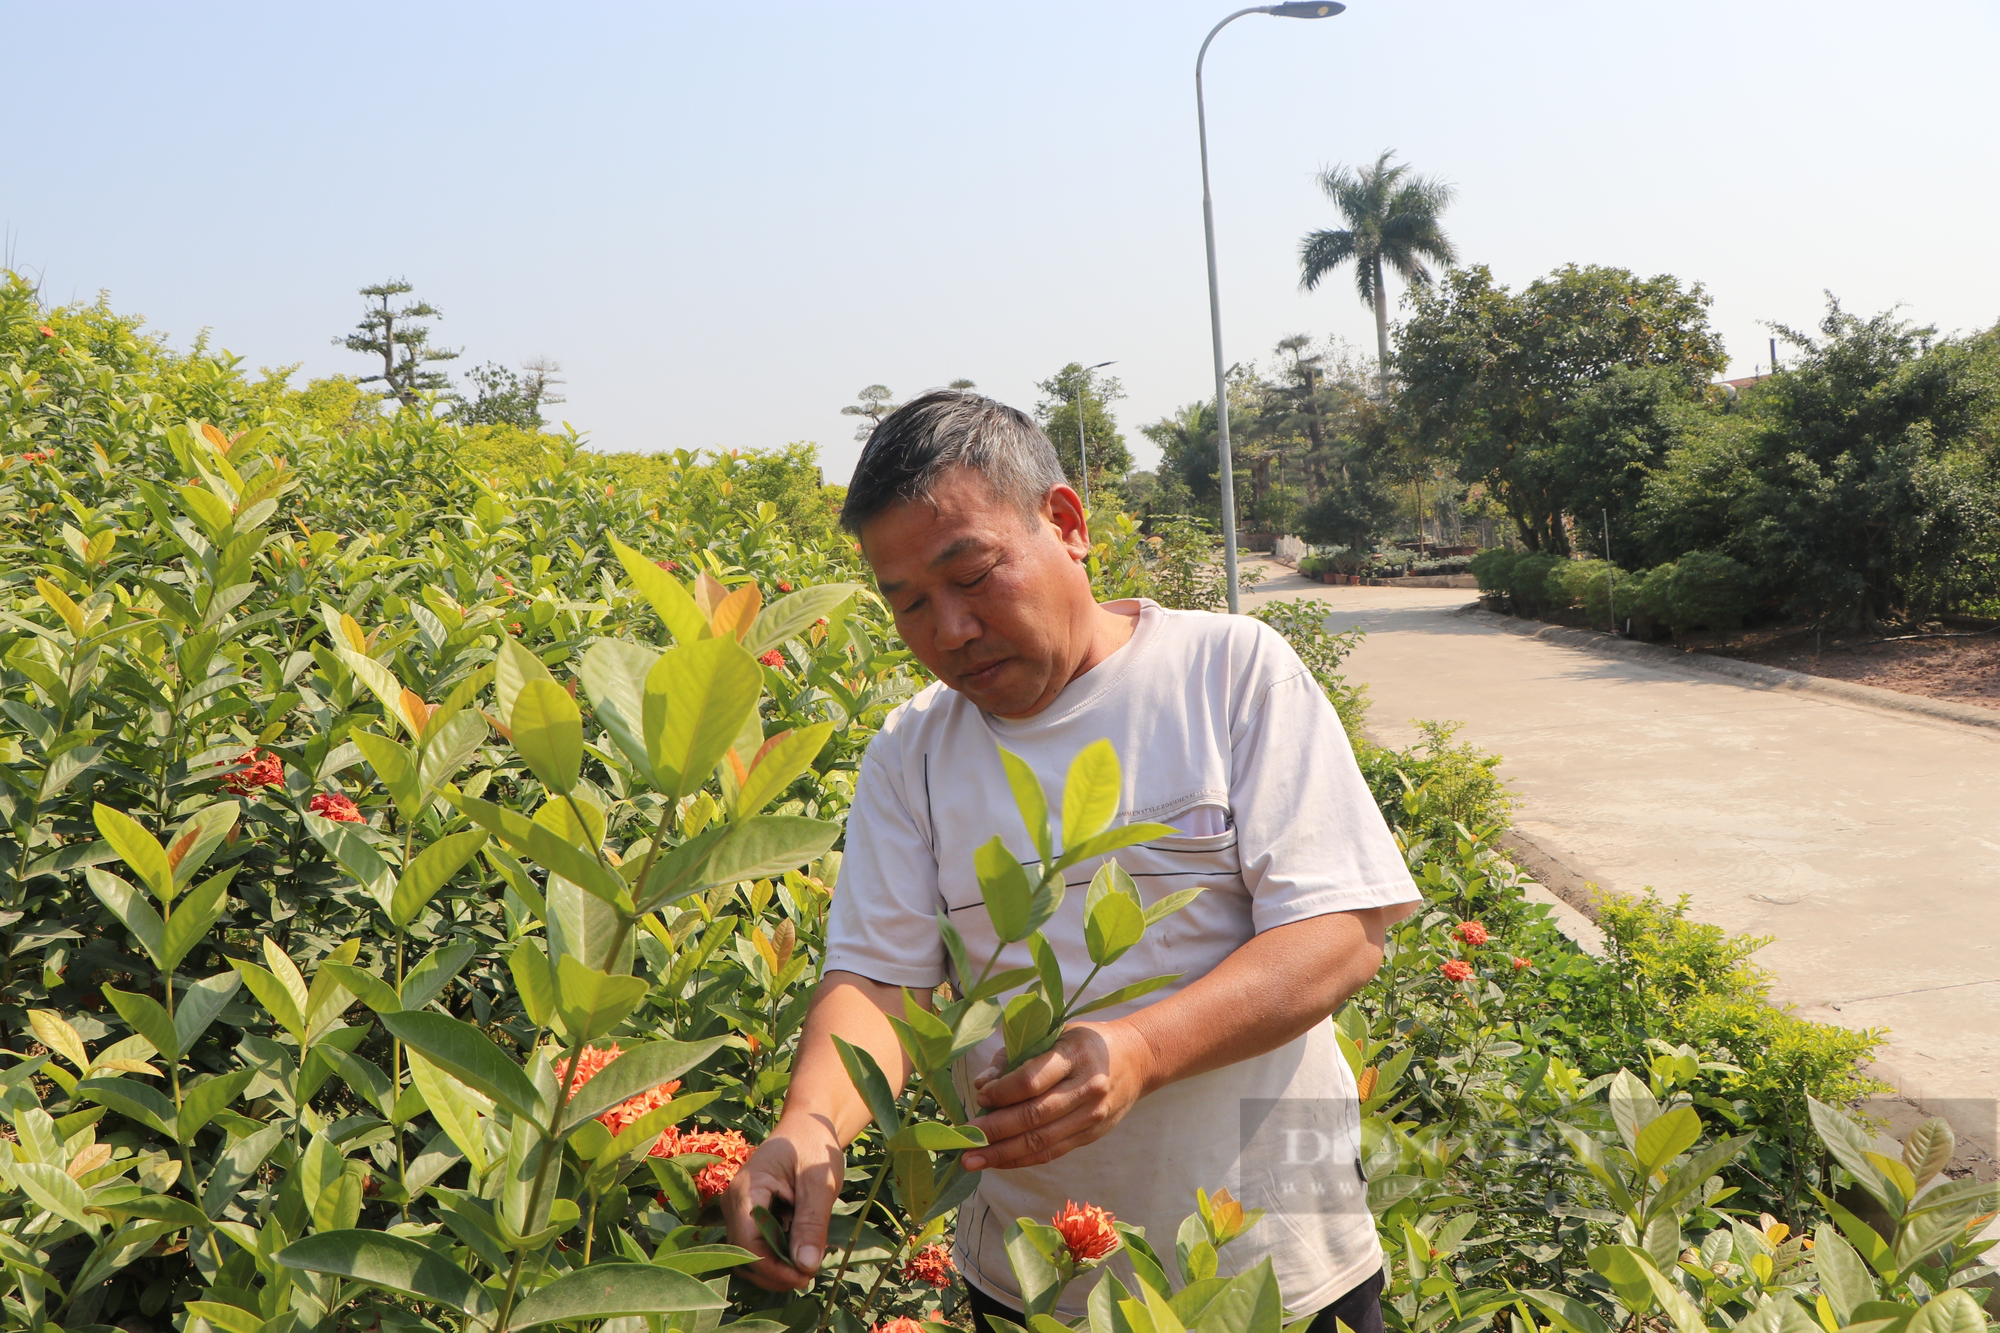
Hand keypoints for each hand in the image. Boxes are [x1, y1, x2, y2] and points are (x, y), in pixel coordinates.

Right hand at [722, 1113, 844, 1290]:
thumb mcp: (819, 1181)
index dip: (773, 1268)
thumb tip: (805, 1266)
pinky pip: (757, 1245)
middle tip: (811, 1274)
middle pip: (744, 1256)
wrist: (807, 1124)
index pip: (746, 1245)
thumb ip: (811, 1222)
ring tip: (809, 1262)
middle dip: (775, 1273)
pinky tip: (802, 1249)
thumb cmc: (812, 1144)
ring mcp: (738, 1211)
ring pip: (749, 1255)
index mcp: (746, 1190)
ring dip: (777, 1267)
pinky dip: (779, 1255)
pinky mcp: (749, 1216)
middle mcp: (733, 1203)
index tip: (805, 1276)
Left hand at [962, 1021, 1155, 1171]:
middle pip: (1033, 1116)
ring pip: (1041, 1141)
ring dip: (1002, 1154)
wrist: (1137, 1060)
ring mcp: (1091, 1116)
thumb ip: (1016, 1057)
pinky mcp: (1091, 1135)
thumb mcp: (1056, 1034)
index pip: (1032, 1080)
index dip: (1001, 1092)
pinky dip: (1021, 1159)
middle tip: (963, 1137)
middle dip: (993, 1130)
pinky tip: (998, 1162)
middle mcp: (1087, 1088)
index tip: (979, 1096)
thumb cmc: (1086, 1042)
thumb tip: (981, 1085)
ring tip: (971, 1159)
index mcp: (1075, 1055)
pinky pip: (1052, 1152)